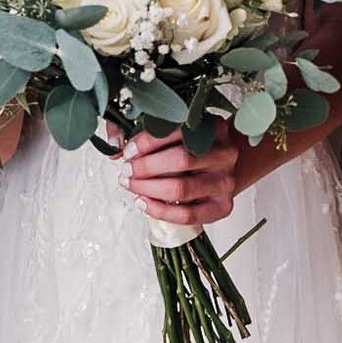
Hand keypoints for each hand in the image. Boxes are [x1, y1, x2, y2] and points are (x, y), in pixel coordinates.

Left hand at [118, 127, 241, 227]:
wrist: (220, 170)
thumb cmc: (192, 150)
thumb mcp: (173, 133)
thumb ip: (143, 133)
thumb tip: (115, 144)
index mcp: (215, 127)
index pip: (177, 131)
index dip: (147, 142)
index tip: (128, 151)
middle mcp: (225, 153)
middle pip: (181, 160)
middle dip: (146, 167)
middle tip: (127, 171)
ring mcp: (226, 181)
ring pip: (182, 188)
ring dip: (149, 189)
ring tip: (131, 186)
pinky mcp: (223, 207)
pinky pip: (188, 215)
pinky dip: (160, 211)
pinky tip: (143, 203)